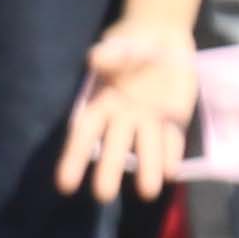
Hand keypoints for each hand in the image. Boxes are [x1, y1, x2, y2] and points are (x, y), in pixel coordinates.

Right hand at [59, 20, 199, 198]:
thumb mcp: (117, 46)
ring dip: (146, 170)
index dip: (73, 160)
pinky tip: (172, 172)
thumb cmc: (130, 46)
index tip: (65, 186)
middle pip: (112, 150)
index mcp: (99, 106)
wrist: (163, 41)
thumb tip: (94, 59)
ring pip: (145, 150)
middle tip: (103, 196)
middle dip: (108, 172)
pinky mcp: (173, 121)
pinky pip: (171, 141)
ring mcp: (148, 124)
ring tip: (148, 193)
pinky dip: (171, 155)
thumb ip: (109, 55)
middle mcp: (121, 122)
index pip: (82, 137)